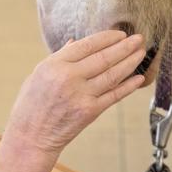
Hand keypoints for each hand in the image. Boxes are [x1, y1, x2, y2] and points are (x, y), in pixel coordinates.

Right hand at [0, 30, 146, 171]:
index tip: (120, 34)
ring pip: (112, 74)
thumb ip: (59, 57)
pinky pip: (114, 95)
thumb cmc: (30, 106)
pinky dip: (128, 86)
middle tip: (139, 38)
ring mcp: (81, 95)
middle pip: (104, 57)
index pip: (87, 45)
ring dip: (130, 62)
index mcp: (54, 65)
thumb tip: (76, 42)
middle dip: (125, 46)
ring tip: (141, 52)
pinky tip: (139, 78)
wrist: (30, 137)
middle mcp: (69, 78)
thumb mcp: (38, 74)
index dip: (107, 38)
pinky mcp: (90, 112)